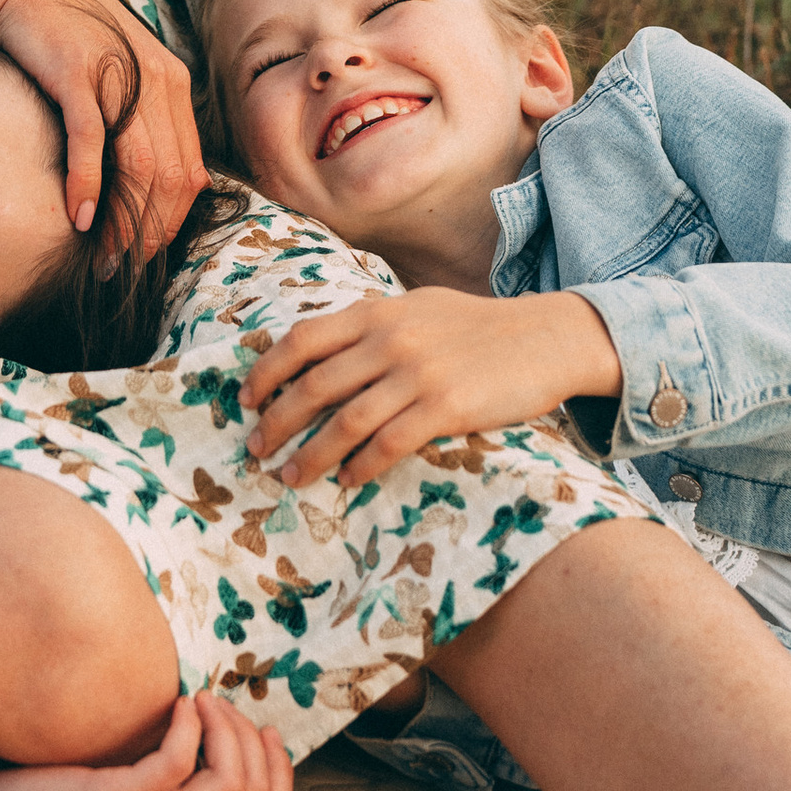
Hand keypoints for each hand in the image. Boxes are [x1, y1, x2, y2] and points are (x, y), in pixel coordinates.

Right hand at [0, 0, 202, 252]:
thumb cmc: (67, 36)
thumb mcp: (117, 76)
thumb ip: (137, 120)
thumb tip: (143, 190)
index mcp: (173, 83)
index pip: (190, 171)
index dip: (170, 222)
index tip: (143, 253)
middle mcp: (157, 79)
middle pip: (172, 177)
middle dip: (150, 232)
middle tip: (122, 268)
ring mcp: (120, 75)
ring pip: (140, 166)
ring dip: (124, 220)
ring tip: (103, 257)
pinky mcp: (79, 72)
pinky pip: (93, 141)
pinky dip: (89, 184)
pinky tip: (79, 216)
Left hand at [0, 695, 292, 790]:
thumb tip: (223, 739)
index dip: (281, 773)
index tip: (265, 732)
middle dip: (254, 741)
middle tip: (223, 708)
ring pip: (231, 782)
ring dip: (227, 728)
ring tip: (201, 702)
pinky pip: (181, 759)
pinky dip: (188, 722)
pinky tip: (172, 705)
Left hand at [243, 288, 622, 489]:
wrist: (544, 337)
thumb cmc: (475, 328)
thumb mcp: (416, 309)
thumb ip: (369, 326)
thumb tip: (316, 352)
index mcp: (377, 311)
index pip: (302, 339)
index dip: (267, 371)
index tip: (246, 400)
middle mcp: (390, 338)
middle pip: (315, 384)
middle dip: (277, 421)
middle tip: (256, 449)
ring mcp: (418, 373)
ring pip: (346, 420)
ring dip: (312, 454)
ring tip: (291, 477)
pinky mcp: (446, 406)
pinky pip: (390, 443)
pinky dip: (362, 465)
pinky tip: (349, 481)